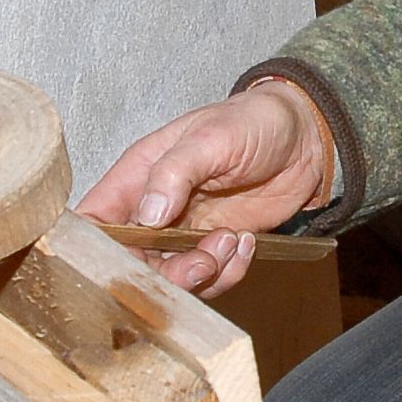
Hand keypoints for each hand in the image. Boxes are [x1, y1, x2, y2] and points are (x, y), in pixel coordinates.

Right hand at [78, 81, 335, 295]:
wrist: (306, 138)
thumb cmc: (253, 122)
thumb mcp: (211, 138)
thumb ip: (175, 172)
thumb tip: (147, 215)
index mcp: (139, 175)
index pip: (95, 218)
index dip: (96, 247)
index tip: (119, 264)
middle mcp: (154, 209)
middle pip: (131, 261)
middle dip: (162, 273)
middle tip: (200, 261)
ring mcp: (184, 232)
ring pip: (170, 278)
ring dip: (202, 273)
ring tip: (230, 239)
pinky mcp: (215, 248)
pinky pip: (210, 279)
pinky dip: (229, 272)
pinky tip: (246, 242)